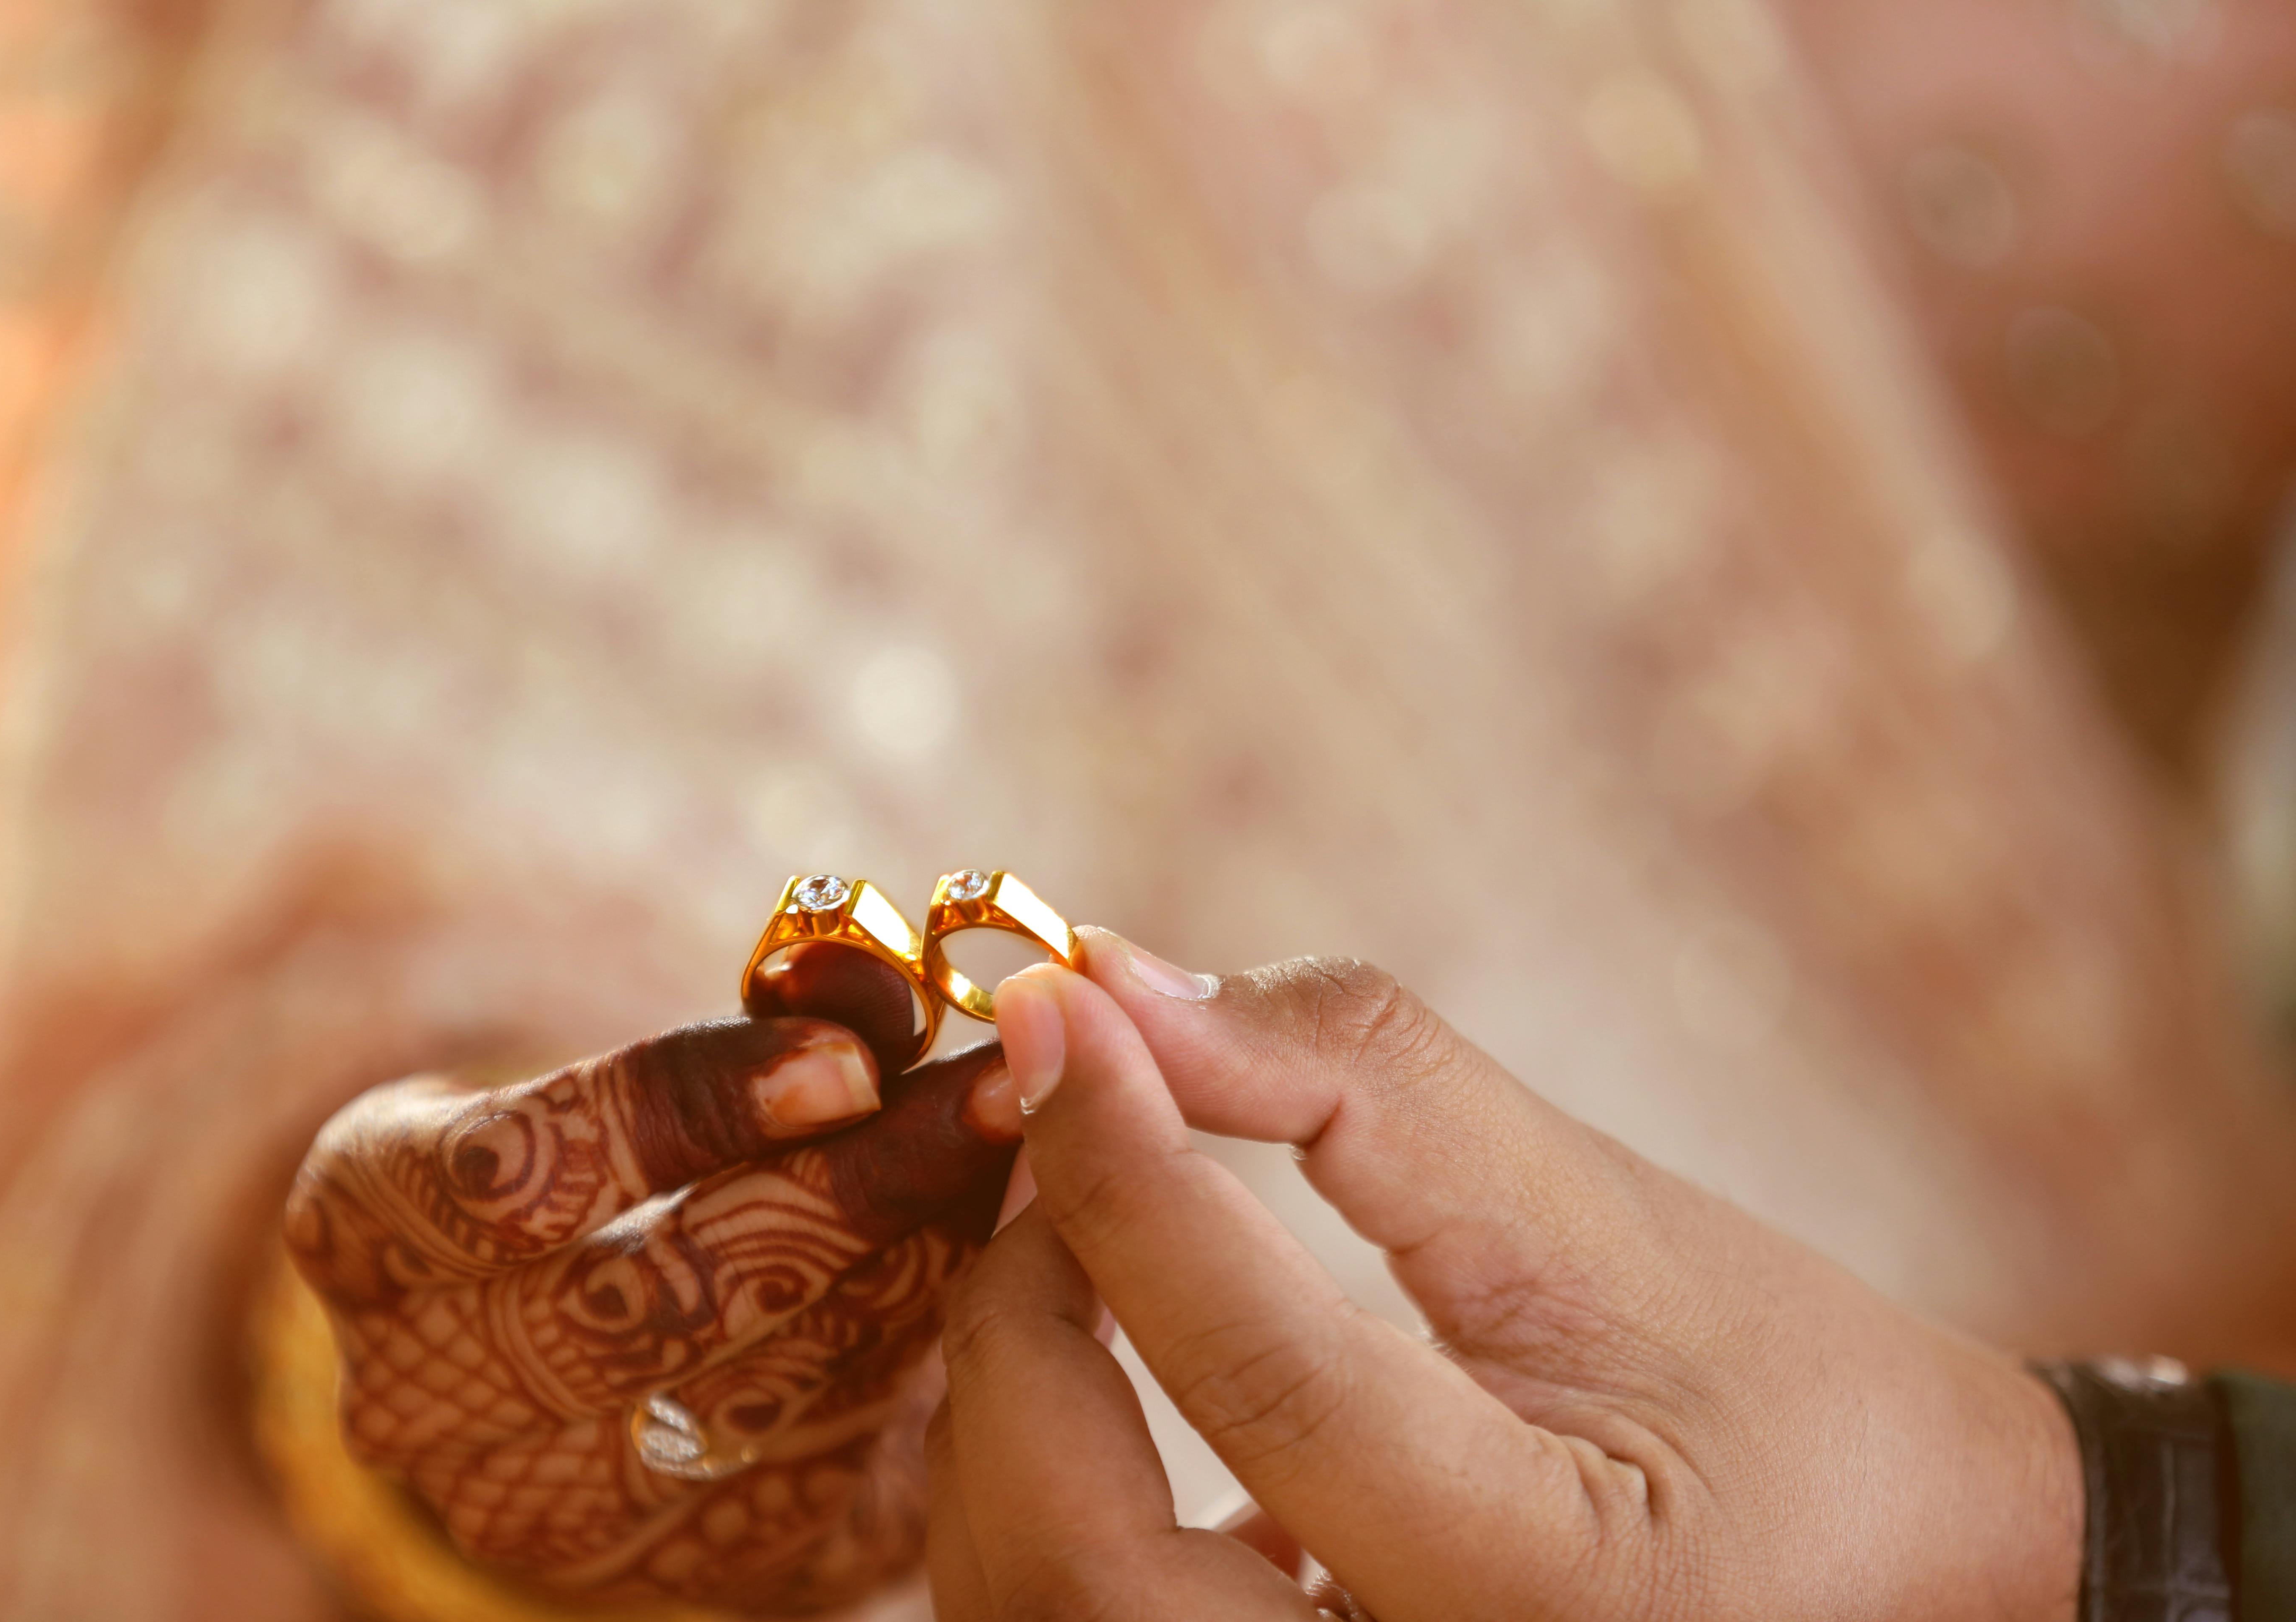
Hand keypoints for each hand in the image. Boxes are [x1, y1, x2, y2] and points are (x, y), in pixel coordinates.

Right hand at [284, 946, 1023, 1611]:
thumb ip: (778, 1013)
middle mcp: (413, 1390)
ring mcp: (528, 1504)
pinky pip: (810, 1473)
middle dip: (845, 1190)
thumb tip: (881, 975)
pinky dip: (913, 1360)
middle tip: (1000, 1097)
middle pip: (642, 1298)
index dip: (689, 1110)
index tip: (853, 1059)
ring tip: (1023, 1163)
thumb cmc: (624, 1154)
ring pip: (741, 1399)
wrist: (583, 1331)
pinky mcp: (660, 1567)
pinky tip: (1002, 1264)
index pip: (507, 1173)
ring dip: (908, 1273)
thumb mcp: (661, 1062)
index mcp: (362, 1226)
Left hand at [926, 933, 2082, 1620]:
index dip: (1128, 1171)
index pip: (1266, 1381)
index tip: (1058, 1014)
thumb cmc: (1773, 1386)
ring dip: (1007, 1421)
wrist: (1891, 1565)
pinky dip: (1052, 1509)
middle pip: (1085, 1572)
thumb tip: (1114, 989)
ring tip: (1075, 1256)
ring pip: (1043, 1617)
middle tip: (1045, 1156)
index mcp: (1543, 1598)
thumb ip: (1356, 1084)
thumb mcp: (1601, 1214)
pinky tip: (1129, 1399)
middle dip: (1020, 1337)